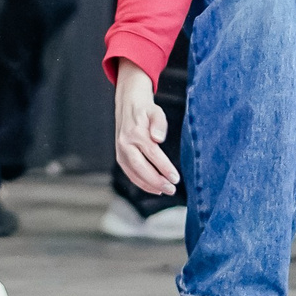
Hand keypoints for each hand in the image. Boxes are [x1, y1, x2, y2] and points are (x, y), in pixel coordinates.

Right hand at [112, 60, 178, 195]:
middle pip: (140, 167)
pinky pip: (130, 173)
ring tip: (165, 190)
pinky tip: (154, 188)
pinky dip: (141, 183)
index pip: (152, 154)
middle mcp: (125, 143)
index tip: (176, 178)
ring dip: (149, 185)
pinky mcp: (120, 156)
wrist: (128, 104)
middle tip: (172, 189)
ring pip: (133, 173)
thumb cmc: (146, 110)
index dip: (164, 167)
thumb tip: (158, 139)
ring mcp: (120, 150)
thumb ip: (159, 124)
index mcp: (135, 132)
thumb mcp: (156, 111)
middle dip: (157, 181)